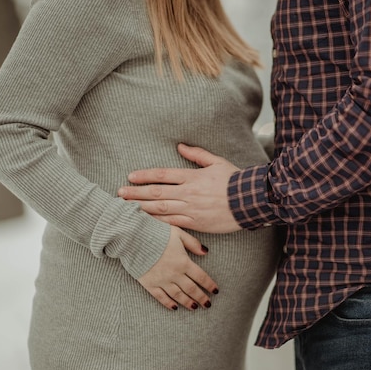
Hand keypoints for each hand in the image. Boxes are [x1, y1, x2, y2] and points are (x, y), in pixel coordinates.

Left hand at [118, 143, 241, 233]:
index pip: (162, 174)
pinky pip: (173, 224)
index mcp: (192, 176)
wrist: (251, 201)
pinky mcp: (196, 224)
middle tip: (119, 194)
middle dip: (135, 193)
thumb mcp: (217, 162)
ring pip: (160, 209)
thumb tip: (180, 145)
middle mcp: (188, 193)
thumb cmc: (236, 180)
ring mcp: (191, 209)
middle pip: (156, 192)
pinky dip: (157, 223)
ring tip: (126, 208)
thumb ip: (197, 154)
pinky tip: (145, 223)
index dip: (144, 175)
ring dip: (141, 208)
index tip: (130, 176)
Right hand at [138, 225, 217, 310]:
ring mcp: (162, 280)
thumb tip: (206, 252)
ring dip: (188, 302)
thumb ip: (193, 243)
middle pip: (192, 289)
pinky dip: (168, 303)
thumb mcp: (179, 233)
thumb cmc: (157, 232)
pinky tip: (175, 308)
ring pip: (178, 295)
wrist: (134, 237)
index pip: (201, 277)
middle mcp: (174, 274)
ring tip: (195, 307)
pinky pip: (161, 297)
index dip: (209, 285)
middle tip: (208, 305)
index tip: (215, 291)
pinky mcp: (149, 284)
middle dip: (202, 298)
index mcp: (183, 262)